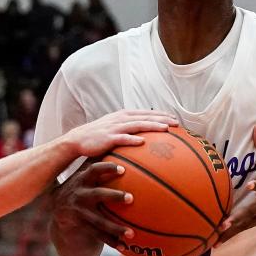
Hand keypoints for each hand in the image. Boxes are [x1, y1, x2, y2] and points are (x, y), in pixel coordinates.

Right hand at [52, 162, 135, 246]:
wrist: (60, 215)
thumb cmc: (82, 191)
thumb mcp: (85, 178)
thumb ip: (99, 166)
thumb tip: (125, 146)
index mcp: (82, 179)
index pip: (94, 169)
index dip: (107, 168)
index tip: (123, 169)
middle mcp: (79, 194)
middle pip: (97, 195)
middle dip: (114, 196)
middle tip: (131, 198)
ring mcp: (78, 212)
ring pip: (99, 221)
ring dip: (116, 227)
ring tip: (131, 233)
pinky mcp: (80, 226)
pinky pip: (98, 235)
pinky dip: (112, 241)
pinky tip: (125, 247)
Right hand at [62, 109, 177, 157]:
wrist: (78, 139)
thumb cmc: (99, 136)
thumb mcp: (115, 127)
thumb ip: (129, 128)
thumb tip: (144, 135)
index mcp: (124, 115)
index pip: (147, 113)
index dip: (161, 115)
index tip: (175, 119)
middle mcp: (121, 118)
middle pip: (146, 117)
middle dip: (162, 119)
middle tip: (177, 123)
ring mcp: (115, 127)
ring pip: (137, 125)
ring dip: (152, 126)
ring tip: (165, 129)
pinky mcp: (108, 137)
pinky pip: (123, 138)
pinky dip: (133, 139)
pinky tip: (142, 142)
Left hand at [218, 126, 255, 241]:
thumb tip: (255, 128)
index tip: (252, 186)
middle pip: (251, 212)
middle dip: (237, 220)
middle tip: (223, 225)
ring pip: (246, 224)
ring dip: (231, 232)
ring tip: (216, 241)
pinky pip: (246, 228)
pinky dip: (233, 235)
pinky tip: (219, 242)